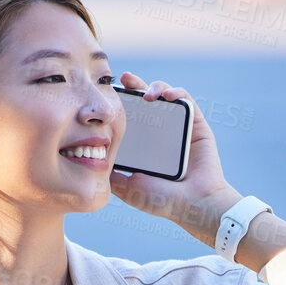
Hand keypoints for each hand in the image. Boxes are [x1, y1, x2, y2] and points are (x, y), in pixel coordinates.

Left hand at [108, 71, 239, 243]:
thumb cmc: (163, 200)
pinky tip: (167, 96)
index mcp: (145, 145)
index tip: (107, 95)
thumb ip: (112, 175)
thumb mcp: (129, 188)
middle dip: (134, 87)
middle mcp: (161, 133)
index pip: (130, 117)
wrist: (194, 205)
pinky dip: (176, 93)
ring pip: (165, 97)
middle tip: (124, 79)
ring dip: (155, 87)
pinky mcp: (196, 124)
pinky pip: (186, 101)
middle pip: (146, 102)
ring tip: (147, 94)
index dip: (120, 104)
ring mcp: (178, 127)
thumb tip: (89, 163)